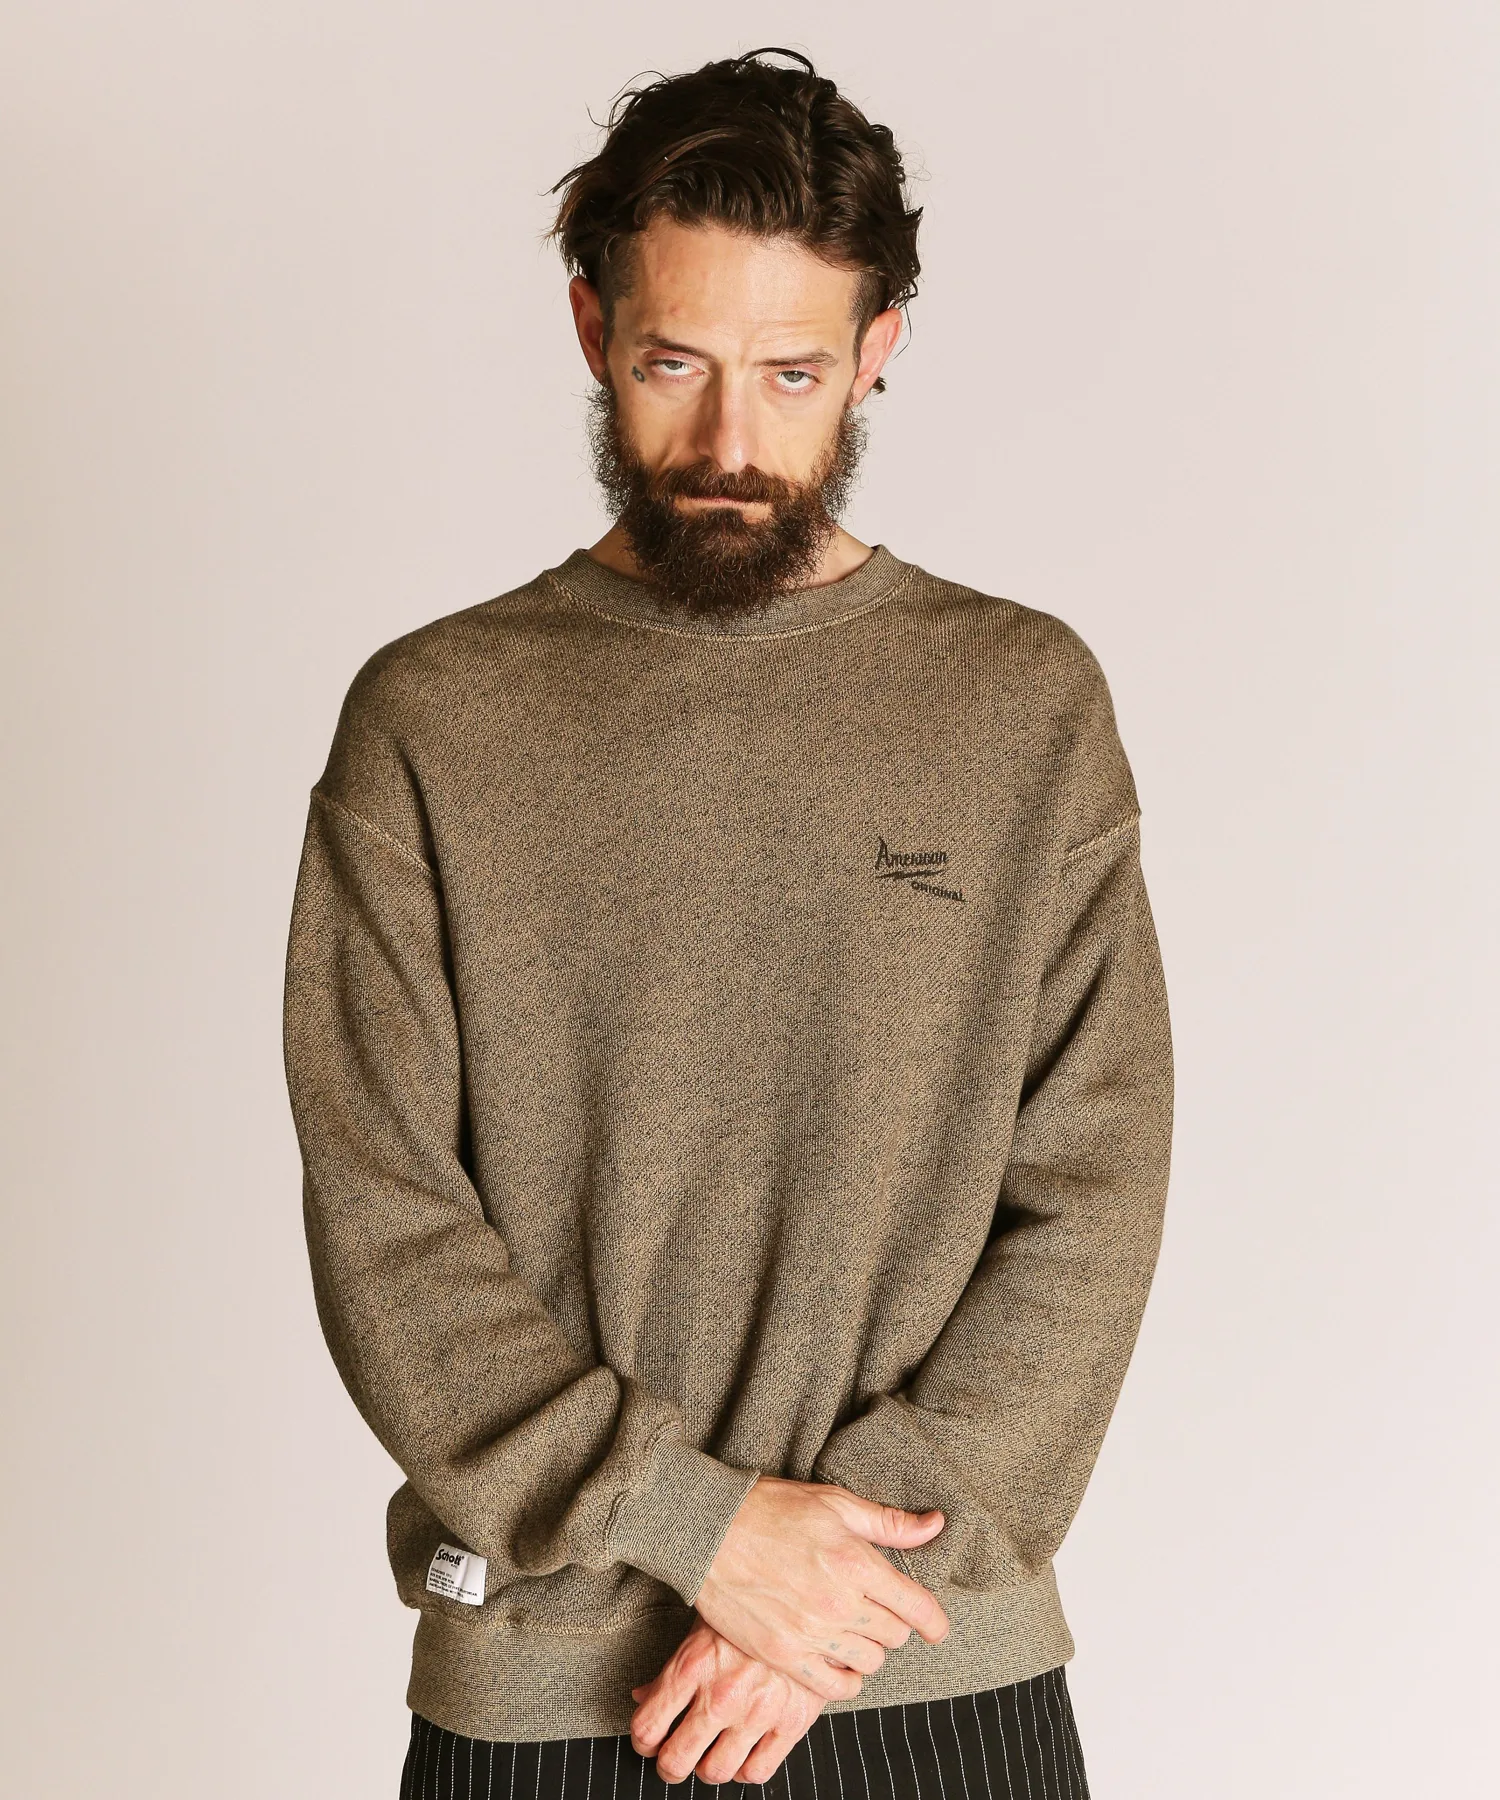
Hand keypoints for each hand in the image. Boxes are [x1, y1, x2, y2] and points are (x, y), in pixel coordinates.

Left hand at [630, 1616, 824, 1784]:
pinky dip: (746, 1770)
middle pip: (676, 1761)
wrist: (807, 1598)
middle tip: (674, 1758)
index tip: (650, 1741)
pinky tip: (744, 1752)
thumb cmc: (749, 1608)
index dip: (642, 1742)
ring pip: (716, 1773)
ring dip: (708, 1768)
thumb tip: (642, 1697)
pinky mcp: (791, 1722)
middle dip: (669, 1766)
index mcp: (693, 1666)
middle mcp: (722, 1694)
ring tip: (711, 1753)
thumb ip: (669, 1669)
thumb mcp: (700, 1629)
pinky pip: (758, 1772)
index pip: (647, 1728)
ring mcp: (758, 1711)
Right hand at [693, 1476, 949, 1701]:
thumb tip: (936, 1524)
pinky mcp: (784, 1655)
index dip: (935, 1621)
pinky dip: (844, 1678)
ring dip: (868, 1649)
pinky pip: (834, 1687)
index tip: (936, 1627)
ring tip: (851, 1630)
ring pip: (869, 1662)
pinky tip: (837, 1659)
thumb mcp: (835, 1503)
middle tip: (874, 1609)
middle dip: (892, 1624)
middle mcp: (839, 1604)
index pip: (917, 1608)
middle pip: (895, 1637)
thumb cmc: (772, 1509)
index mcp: (856, 1563)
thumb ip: (888, 1522)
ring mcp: (810, 1634)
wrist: (709, 1532)